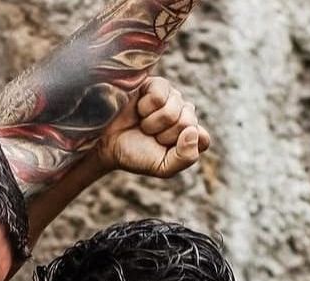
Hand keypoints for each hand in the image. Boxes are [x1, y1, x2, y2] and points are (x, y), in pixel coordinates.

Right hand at [95, 77, 209, 179]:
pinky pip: (160, 95)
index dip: (182, 147)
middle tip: (150, 136)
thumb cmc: (134, 154)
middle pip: (189, 123)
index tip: (164, 151)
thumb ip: (185, 158)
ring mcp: (173, 97)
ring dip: (153, 122)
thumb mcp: (162, 167)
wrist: (106, 142)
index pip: (202, 139)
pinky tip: (139, 109)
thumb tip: (194, 131)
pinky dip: (146, 107)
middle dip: (166, 135)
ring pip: (175, 109)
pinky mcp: (158, 84)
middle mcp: (184, 113)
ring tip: (142, 124)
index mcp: (189, 134)